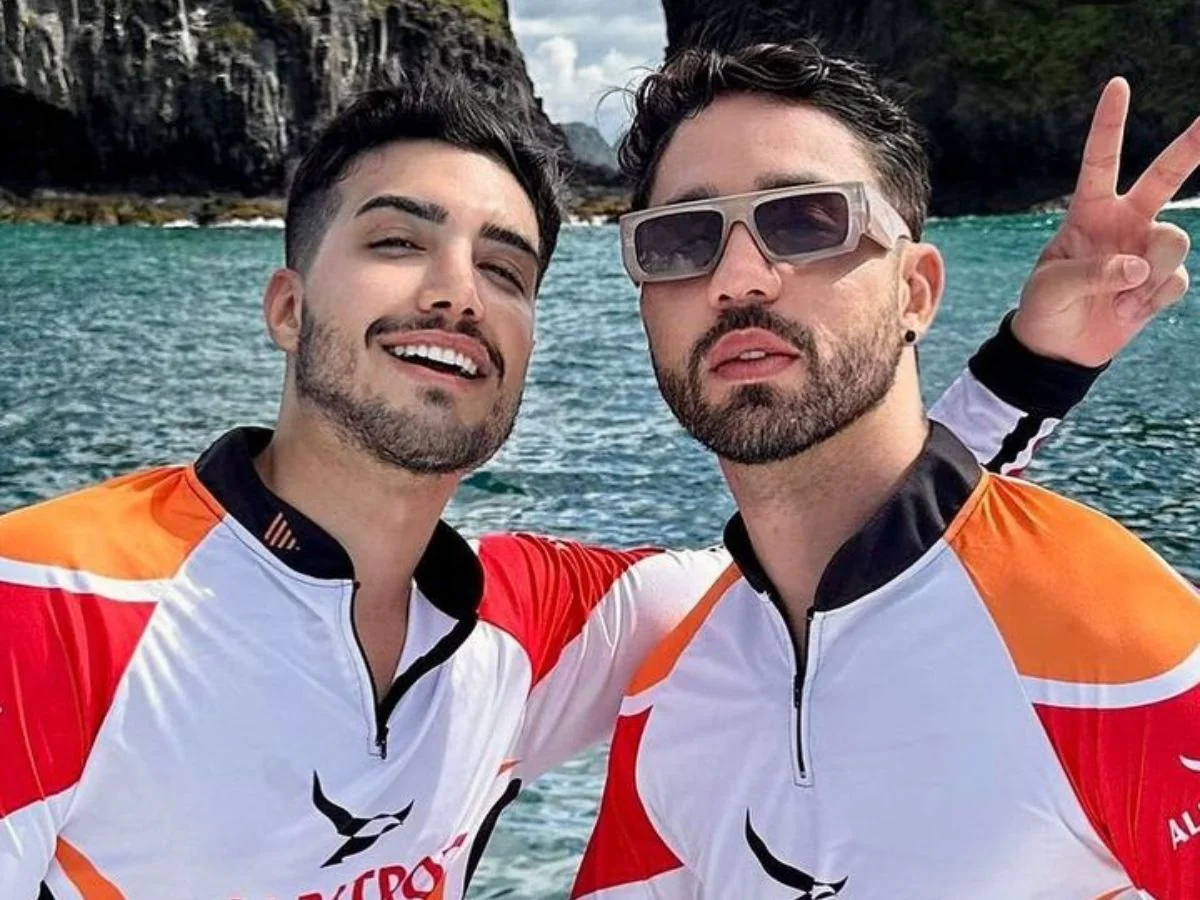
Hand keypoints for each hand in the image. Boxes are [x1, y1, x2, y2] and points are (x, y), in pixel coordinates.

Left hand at [1013, 77, 1198, 366]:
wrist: (1059, 350)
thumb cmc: (1045, 308)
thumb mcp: (1051, 287)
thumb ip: (1092, 272)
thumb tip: (1138, 267)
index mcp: (1088, 211)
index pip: (1101, 160)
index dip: (1110, 124)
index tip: (1118, 85)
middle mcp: (1124, 221)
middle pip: (1165, 176)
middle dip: (1191, 146)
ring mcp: (1146, 249)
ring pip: (1173, 240)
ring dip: (1149, 271)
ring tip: (1119, 296)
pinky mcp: (1161, 280)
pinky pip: (1174, 281)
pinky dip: (1150, 300)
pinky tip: (1128, 309)